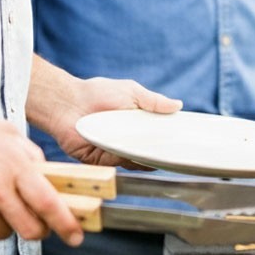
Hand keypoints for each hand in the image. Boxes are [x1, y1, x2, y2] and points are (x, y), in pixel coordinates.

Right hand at [0, 105, 83, 246]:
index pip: (48, 202)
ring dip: (9, 224)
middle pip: (30, 229)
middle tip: (41, 224)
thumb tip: (50, 176)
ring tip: (0, 201)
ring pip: (5, 233)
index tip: (76, 235)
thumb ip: (31, 156)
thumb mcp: (8, 134)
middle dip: (40, 231)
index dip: (66, 223)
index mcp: (15, 165)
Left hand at [37, 71, 182, 168]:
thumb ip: (154, 102)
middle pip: (147, 150)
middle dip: (161, 152)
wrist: (68, 102)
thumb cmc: (99, 93)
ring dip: (146, 156)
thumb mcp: (132, 93)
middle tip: (178, 153)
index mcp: (135, 124)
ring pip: (134, 159)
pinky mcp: (100, 161)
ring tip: (162, 154)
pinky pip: (117, 162)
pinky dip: (127, 159)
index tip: (185, 141)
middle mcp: (126, 140)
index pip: (156, 135)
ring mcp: (114, 151)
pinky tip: (138, 155)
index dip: (169, 138)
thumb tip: (178, 105)